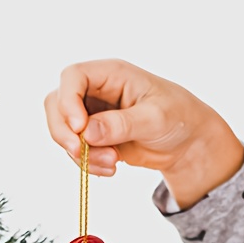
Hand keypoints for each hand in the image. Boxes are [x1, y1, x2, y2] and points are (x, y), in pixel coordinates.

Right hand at [43, 59, 243, 207]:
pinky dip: (87, 164)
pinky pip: (74, 150)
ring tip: (112, 164)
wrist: (187, 143)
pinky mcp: (92, 137)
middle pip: (57, 103)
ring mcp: (91, 114)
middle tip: (80, 153)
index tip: (80, 128)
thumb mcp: (155, 119)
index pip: (73, 77)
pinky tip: (111, 168)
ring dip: (80, 153)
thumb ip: (121, 124)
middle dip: (64, 132)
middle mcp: (96, 90)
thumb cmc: (178, 118)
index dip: (68, 101)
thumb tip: (87, 132)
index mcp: (112, 74)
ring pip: (62, 130)